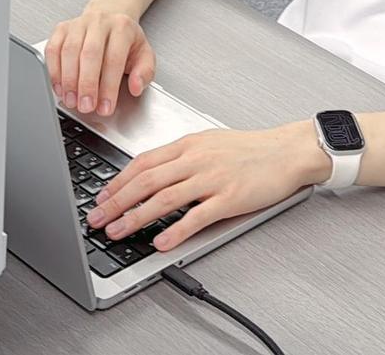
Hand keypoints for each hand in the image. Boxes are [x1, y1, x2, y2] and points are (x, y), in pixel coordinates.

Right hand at [44, 8, 155, 117]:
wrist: (110, 17)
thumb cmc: (125, 40)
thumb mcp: (144, 55)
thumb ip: (144, 73)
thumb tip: (136, 87)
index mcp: (122, 28)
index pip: (114, 59)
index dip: (109, 86)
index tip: (106, 107)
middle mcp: (99, 22)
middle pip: (89, 54)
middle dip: (86, 84)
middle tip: (86, 106)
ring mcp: (78, 24)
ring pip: (69, 51)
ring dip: (68, 80)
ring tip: (72, 101)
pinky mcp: (61, 29)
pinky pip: (52, 49)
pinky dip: (54, 71)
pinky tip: (59, 87)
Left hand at [87, 122, 329, 252]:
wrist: (287, 151)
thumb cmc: (251, 149)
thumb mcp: (209, 142)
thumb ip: (181, 156)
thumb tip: (151, 173)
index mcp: (188, 145)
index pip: (143, 163)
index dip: (118, 181)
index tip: (101, 197)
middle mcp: (196, 159)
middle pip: (146, 181)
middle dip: (116, 202)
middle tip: (97, 218)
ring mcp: (212, 179)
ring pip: (164, 198)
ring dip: (136, 217)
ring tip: (118, 232)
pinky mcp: (230, 198)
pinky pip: (197, 217)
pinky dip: (176, 230)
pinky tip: (160, 242)